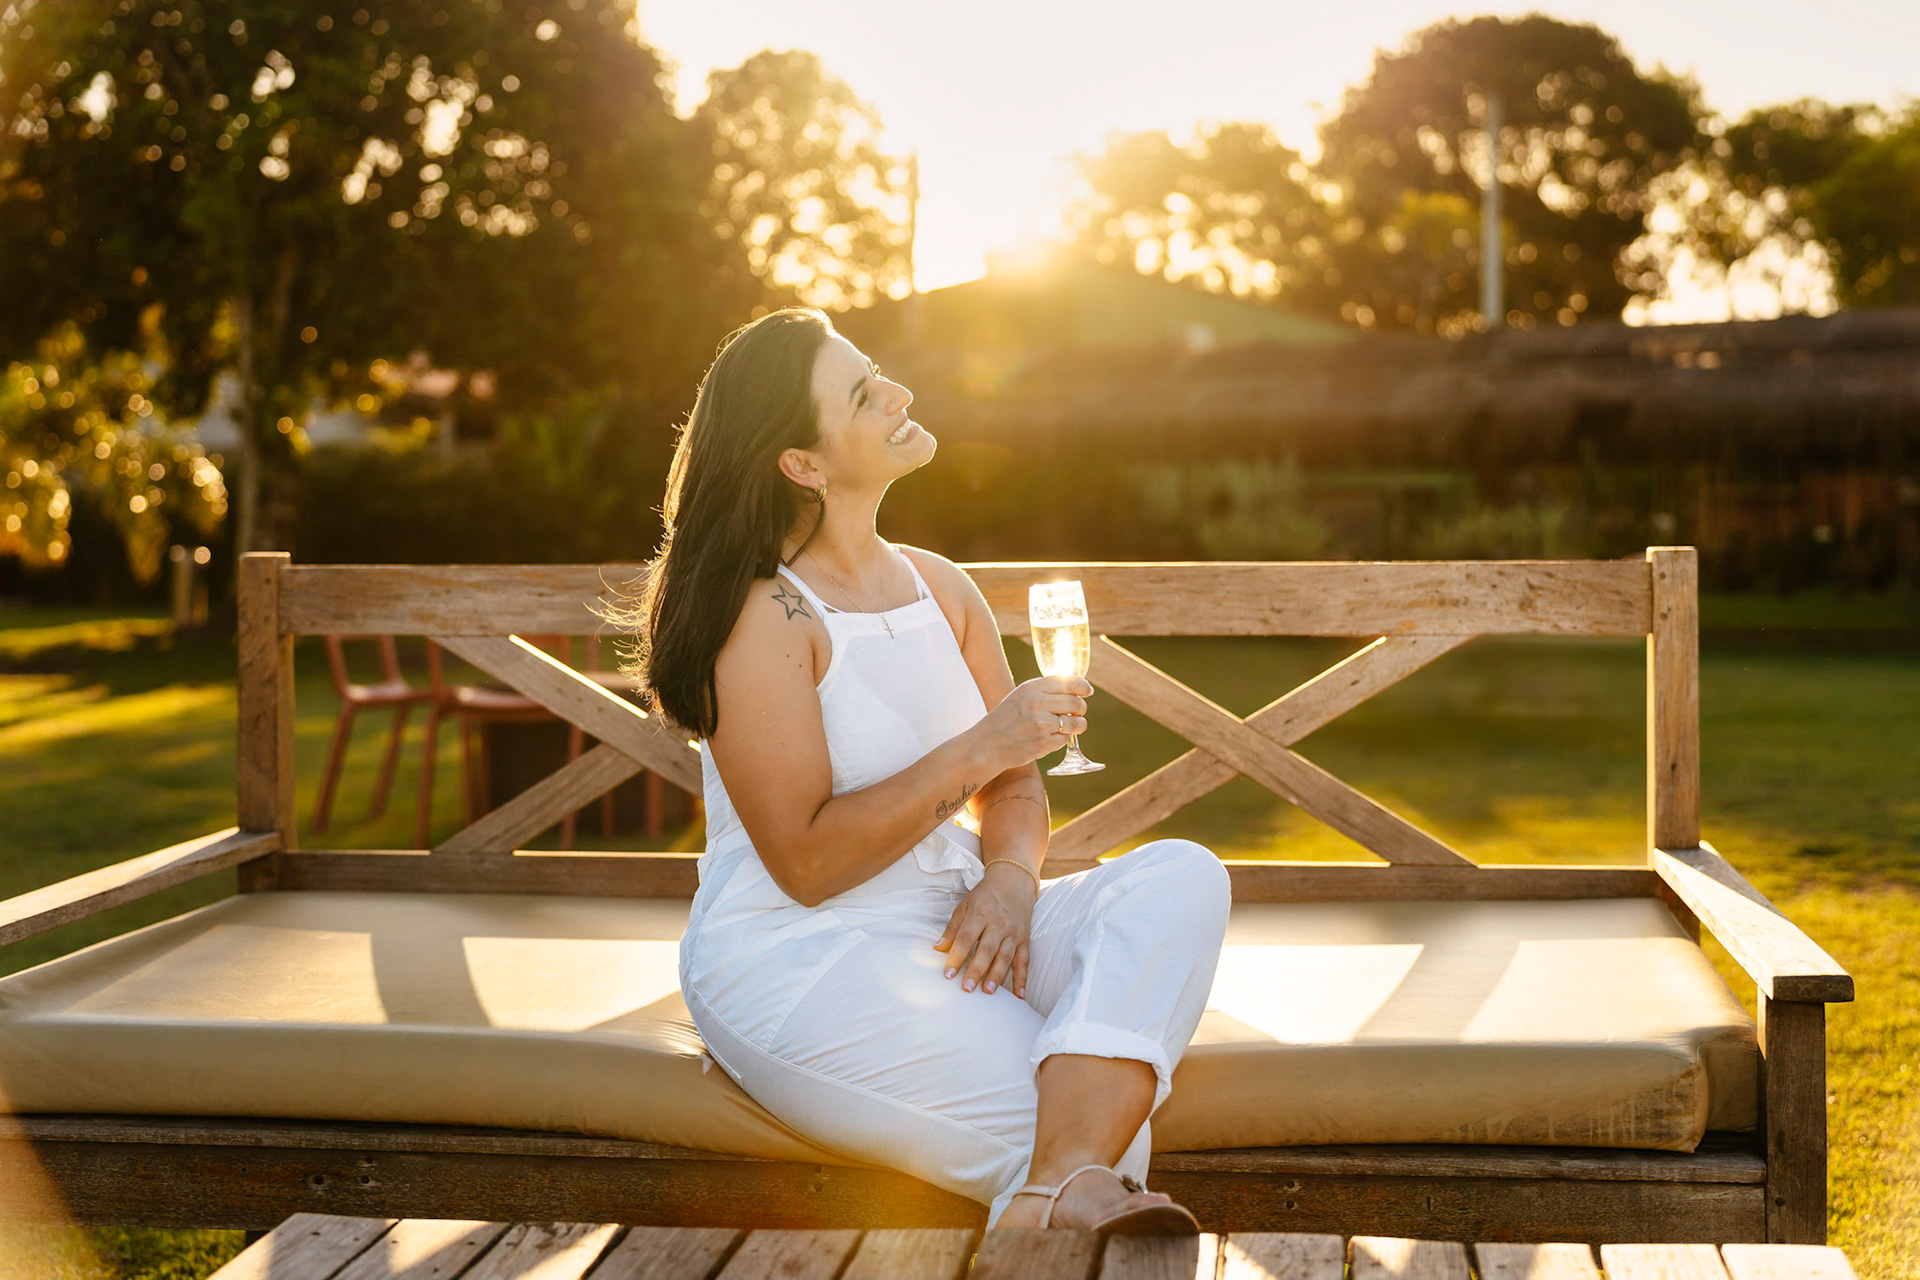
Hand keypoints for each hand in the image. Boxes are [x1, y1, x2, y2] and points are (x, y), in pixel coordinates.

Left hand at [932, 864, 1034, 996]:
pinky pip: (1024, 960)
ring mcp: (1013, 932)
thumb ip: (952, 928)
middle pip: (987, 950)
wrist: (1013, 881)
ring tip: (988, 992)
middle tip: (967, 989)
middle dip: (977, 970)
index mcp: (981, 913)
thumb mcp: (965, 905)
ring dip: (997, 976)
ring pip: (1005, 957)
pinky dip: (1022, 978)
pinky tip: (1019, 994)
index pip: (966, 938)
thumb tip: (938, 948)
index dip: (956, 956)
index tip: (948, 974)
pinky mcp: (1024, 939)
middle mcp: (998, 924)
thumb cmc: (985, 895)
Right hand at [970, 675, 1090, 773]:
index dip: (1083, 687)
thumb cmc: (1005, 719)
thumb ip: (1044, 691)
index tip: (1088, 691)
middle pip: (1076, 703)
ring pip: (1076, 722)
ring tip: (1072, 726)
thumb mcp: (1020, 696)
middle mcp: (1038, 703)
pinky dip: (1061, 739)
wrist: (987, 744)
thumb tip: (1076, 690)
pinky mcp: (1044, 743)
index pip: (1069, 682)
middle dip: (1081, 708)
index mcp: (1032, 688)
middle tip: (1077, 712)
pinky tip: (1050, 738)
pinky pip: (1065, 739)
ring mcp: (1042, 724)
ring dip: (1078, 725)